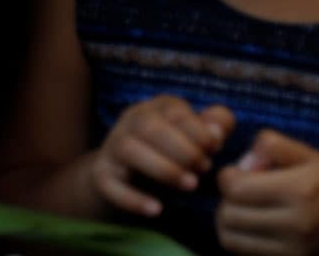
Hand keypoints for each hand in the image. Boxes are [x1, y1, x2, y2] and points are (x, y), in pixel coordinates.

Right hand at [91, 96, 234, 216]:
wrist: (126, 176)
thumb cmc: (173, 152)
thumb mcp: (195, 135)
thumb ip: (214, 126)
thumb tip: (217, 130)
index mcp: (154, 109)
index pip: (173, 111)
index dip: (197, 130)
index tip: (214, 149)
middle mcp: (129, 123)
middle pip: (148, 126)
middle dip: (181, 149)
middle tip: (203, 169)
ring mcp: (112, 149)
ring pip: (128, 150)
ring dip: (162, 168)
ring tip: (190, 186)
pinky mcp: (101, 175)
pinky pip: (110, 184)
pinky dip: (132, 198)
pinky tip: (156, 209)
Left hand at [215, 129, 318, 254]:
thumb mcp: (311, 155)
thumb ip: (272, 146)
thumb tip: (242, 162)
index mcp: (300, 190)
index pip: (236, 189)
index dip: (227, 177)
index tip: (238, 173)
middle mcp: (296, 224)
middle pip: (228, 215)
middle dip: (226, 199)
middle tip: (241, 192)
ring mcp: (294, 249)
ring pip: (230, 238)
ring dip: (228, 222)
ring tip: (244, 210)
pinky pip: (245, 253)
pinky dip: (241, 239)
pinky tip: (254, 226)